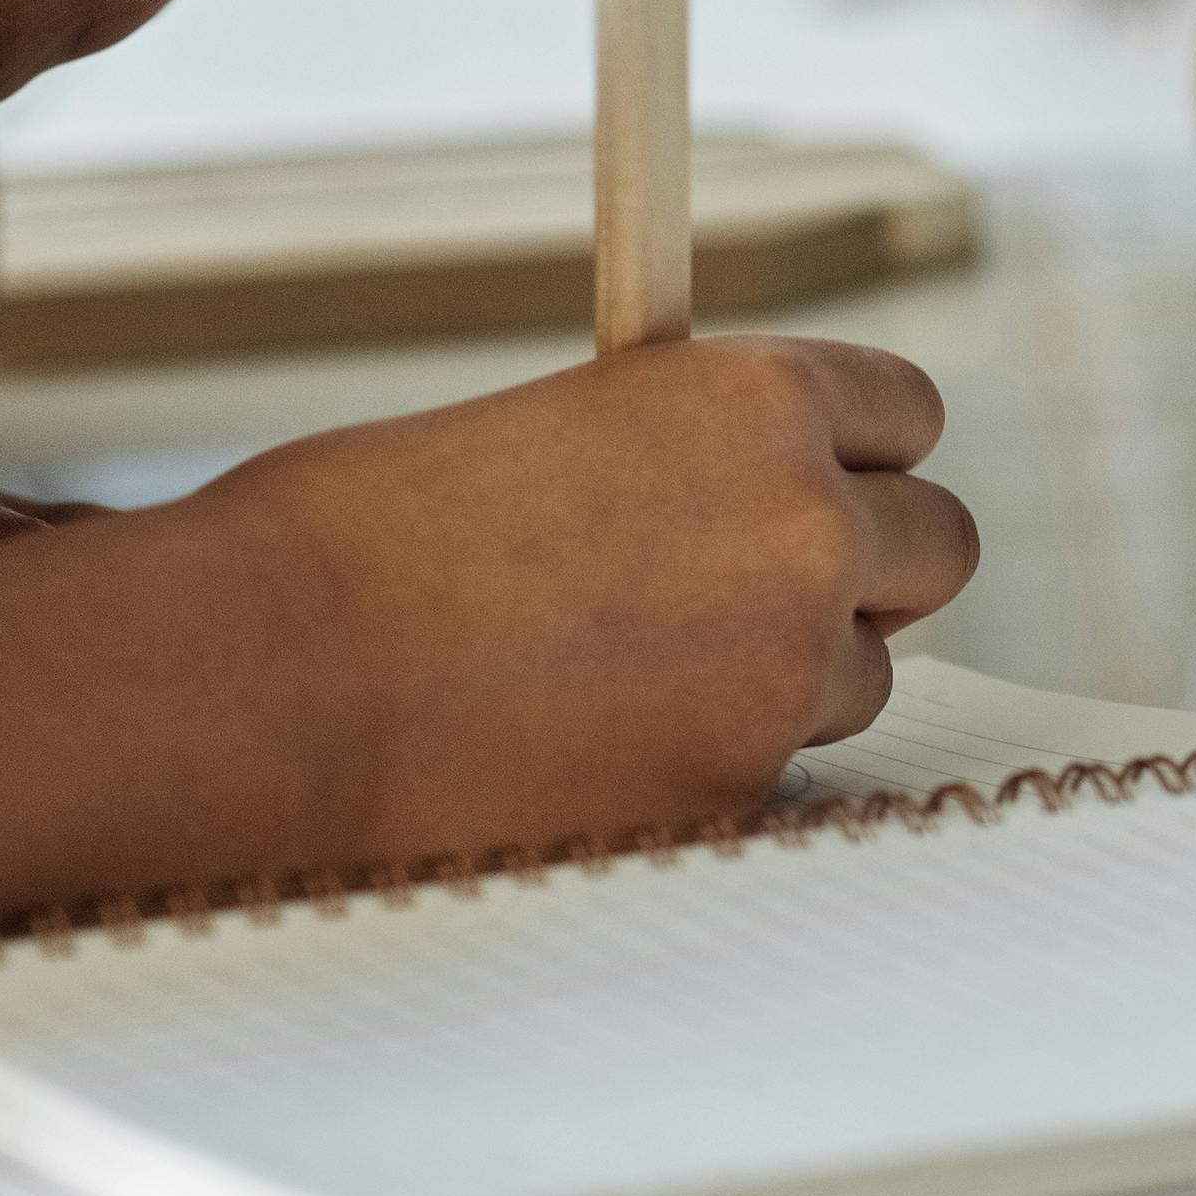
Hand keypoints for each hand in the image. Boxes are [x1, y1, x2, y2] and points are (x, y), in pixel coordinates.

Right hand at [176, 336, 974, 854]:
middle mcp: (803, 527)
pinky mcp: (734, 796)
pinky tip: (587, 752)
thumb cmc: (355, 538)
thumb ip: (683, 454)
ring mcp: (781, 674)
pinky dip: (709, 769)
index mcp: (755, 400)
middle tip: (767, 589)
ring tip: (623, 678)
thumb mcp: (554, 431)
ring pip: (861, 678)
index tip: (829, 476)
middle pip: (938, 547)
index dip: (859, 450)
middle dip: (868, 567)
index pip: (907, 413)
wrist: (257, 680)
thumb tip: (756, 488)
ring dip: (782, 679)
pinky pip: (773, 778)